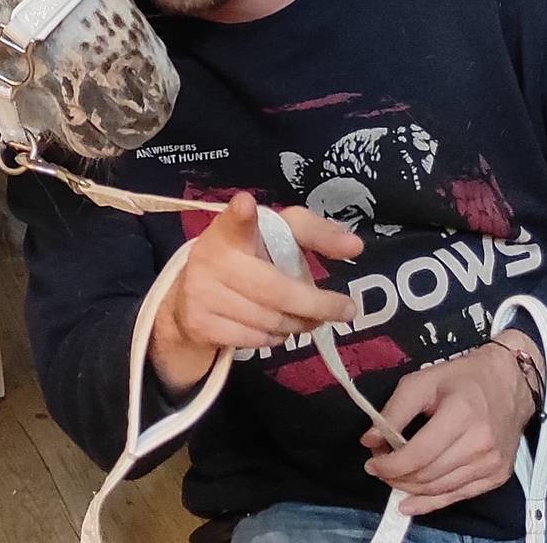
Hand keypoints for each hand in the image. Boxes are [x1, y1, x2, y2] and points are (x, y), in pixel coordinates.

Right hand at [148, 193, 364, 393]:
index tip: (245, 205)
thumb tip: (356, 246)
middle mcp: (210, 258)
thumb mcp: (278, 237)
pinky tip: (276, 329)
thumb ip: (316, 234)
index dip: (241, 215)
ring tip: (306, 318)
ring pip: (269, 320)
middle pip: (276, 289)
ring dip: (298, 324)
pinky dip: (275, 339)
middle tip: (346, 311)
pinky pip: (254, 340)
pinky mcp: (199, 323)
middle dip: (316, 304)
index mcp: (230, 231)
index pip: (235, 221)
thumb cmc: (246, 259)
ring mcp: (201, 293)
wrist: (190, 296)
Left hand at [359, 330, 540, 514]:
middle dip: (396, 476)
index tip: (372, 463)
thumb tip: (370, 440)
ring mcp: (492, 463)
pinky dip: (430, 502)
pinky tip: (410, 503)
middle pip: (428, 475)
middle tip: (380, 467)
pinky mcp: (498, 475)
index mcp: (461, 414)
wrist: (510, 382)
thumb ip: (394, 411)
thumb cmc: (463, 378)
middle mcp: (480, 443)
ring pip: (440, 489)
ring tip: (394, 477)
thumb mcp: (422, 382)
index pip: (419, 454)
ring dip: (409, 488)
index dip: (390, 465)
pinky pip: (458, 496)